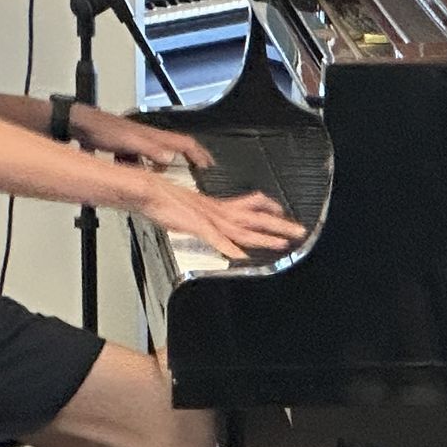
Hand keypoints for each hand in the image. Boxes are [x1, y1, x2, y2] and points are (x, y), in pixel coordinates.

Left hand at [74, 105, 212, 170]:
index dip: (200, 154)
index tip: (209, 166)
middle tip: (197, 173)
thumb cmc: (103, 129)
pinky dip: (143, 169)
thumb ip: (150, 150)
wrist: (81, 124)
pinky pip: (141, 160)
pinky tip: (137, 176)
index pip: (186, 143)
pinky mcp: (125, 147)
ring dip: (163, 168)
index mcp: (154, 137)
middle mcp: (149, 139)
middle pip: (176, 150)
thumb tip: (169, 158)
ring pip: (157, 157)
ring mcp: (137, 143)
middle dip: (188, 161)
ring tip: (167, 181)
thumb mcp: (129, 141)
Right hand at [141, 172, 304, 259]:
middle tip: (299, 231)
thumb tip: (217, 226)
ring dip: (263, 238)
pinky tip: (240, 256)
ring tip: (282, 244)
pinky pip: (215, 238)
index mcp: (217, 205)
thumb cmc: (164, 199)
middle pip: (254, 219)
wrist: (147, 190)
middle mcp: (217, 210)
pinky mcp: (196, 225)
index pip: (250, 204)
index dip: (269, 208)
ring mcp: (208, 219)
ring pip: (242, 229)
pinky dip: (228, 247)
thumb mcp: (191, 206)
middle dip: (279, 225)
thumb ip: (206, 217)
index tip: (283, 211)